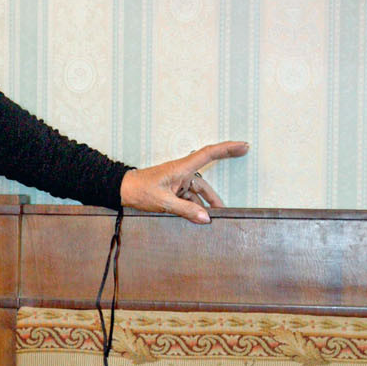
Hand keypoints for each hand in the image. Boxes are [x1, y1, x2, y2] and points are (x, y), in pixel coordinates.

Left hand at [119, 141, 249, 224]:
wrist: (122, 190)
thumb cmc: (139, 190)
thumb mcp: (163, 202)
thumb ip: (186, 210)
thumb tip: (206, 218)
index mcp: (181, 168)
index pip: (209, 154)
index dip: (228, 148)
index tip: (244, 146)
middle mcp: (182, 172)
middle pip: (206, 183)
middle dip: (216, 196)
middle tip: (228, 208)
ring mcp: (178, 181)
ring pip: (197, 194)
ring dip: (204, 205)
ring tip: (213, 220)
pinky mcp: (173, 190)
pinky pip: (188, 198)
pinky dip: (194, 207)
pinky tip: (198, 218)